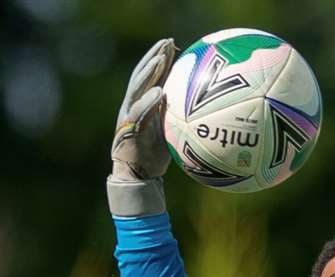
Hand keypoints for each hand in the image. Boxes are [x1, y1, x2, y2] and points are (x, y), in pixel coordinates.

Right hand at [107, 38, 177, 216]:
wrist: (138, 176)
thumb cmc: (157, 155)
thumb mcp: (172, 131)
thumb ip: (180, 115)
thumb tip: (207, 107)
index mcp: (143, 103)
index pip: (151, 76)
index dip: (160, 58)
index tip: (173, 43)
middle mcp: (133, 105)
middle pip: (142, 75)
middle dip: (154, 56)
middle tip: (167, 42)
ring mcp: (128, 115)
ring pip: (136, 88)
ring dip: (148, 71)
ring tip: (159, 58)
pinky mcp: (127, 129)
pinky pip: (138, 112)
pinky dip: (148, 101)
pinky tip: (160, 92)